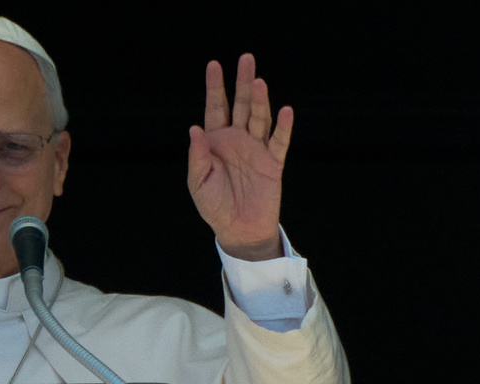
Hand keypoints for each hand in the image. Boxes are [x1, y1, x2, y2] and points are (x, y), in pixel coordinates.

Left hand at [187, 53, 292, 260]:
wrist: (237, 229)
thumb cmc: (214, 206)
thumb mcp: (198, 182)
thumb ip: (197, 156)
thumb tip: (194, 128)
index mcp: (216, 142)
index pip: (215, 108)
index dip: (215, 87)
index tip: (214, 65)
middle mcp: (237, 140)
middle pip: (241, 105)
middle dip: (242, 82)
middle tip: (245, 58)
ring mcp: (256, 149)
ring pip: (260, 118)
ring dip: (260, 100)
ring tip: (258, 82)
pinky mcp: (273, 163)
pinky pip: (279, 142)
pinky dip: (283, 127)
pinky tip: (285, 111)